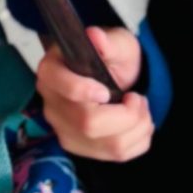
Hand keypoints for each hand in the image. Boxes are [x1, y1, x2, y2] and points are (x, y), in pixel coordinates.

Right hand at [35, 27, 152, 162]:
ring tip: (141, 108)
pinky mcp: (80, 147)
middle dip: (127, 115)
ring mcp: (63, 130)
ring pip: (107, 145)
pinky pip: (115, 156)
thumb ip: (108, 42)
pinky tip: (138, 124)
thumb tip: (95, 36)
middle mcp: (51, 104)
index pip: (59, 87)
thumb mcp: (115, 42)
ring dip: (138, 128)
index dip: (82, 91)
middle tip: (139, 98)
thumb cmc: (110, 56)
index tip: (106, 90)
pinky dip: (138, 141)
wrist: (113, 75)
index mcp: (51, 72)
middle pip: (88, 124)